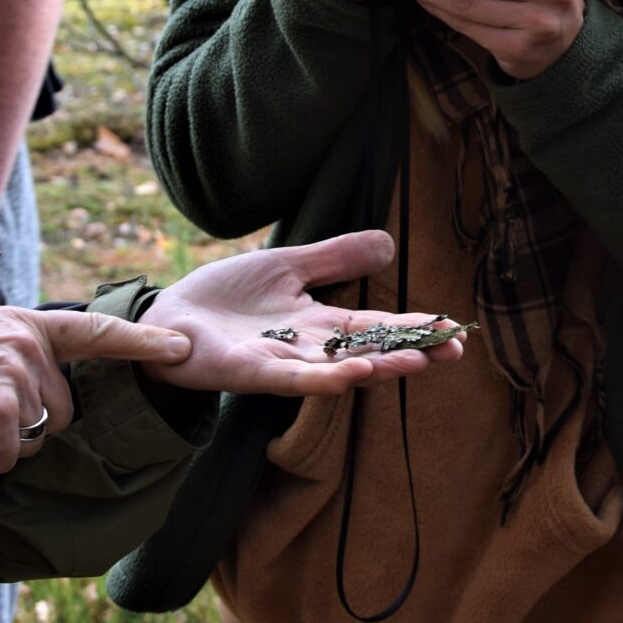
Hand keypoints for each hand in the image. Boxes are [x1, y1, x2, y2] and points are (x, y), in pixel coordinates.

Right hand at [0, 303, 188, 478]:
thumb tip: (1, 387)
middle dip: (18, 427)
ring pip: (31, 441)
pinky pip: (3, 461)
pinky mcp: (1, 413)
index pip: (90, 331)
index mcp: (16, 324)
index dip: (138, 341)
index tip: (181, 347)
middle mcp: (26, 346)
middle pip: (56, 413)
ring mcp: (17, 377)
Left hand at [142, 230, 467, 395]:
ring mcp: (281, 363)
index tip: (453, 328)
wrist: (167, 317)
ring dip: (379, 367)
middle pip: (368, 351)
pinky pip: (294, 379)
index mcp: (317, 322)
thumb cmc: (224, 297)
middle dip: (411, 352)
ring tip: (418, 361)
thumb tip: (389, 243)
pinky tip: (356, 374)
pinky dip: (326, 378)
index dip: (413, 327)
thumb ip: (335, 257)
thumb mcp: (288, 266)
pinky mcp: (251, 372)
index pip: (376, 325)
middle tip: (455, 351)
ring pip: (339, 368)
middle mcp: (307, 348)